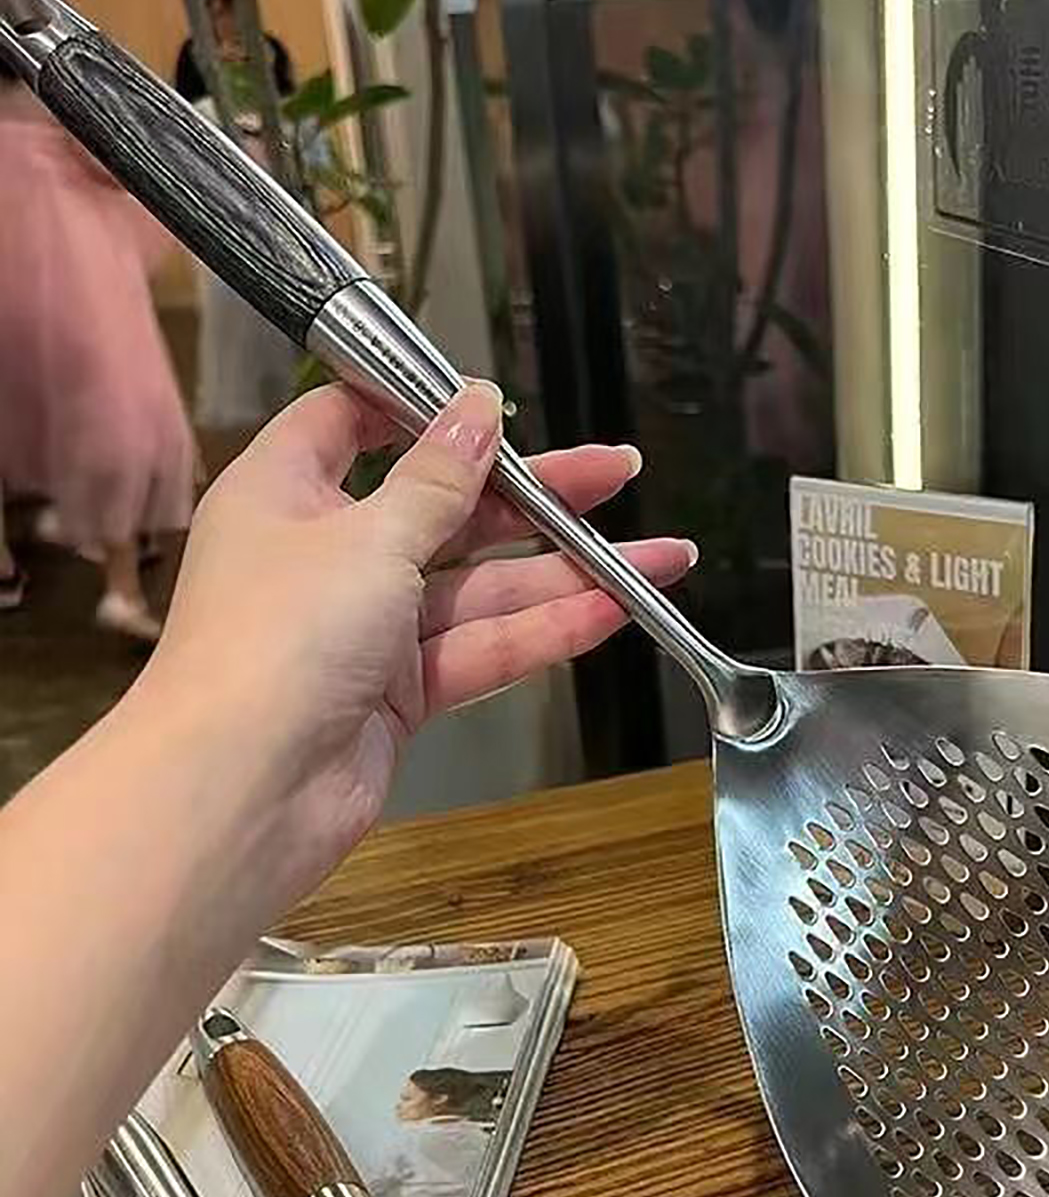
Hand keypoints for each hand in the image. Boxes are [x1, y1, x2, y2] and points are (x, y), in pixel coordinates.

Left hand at [143, 379, 692, 902]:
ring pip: (482, 587)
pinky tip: (615, 613)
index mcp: (287, 492)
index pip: (352, 423)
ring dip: (567, 573)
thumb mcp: (369, 536)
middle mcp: (327, 555)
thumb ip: (439, 475)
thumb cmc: (278, 642)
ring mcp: (368, 629)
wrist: (241, 794)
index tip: (495, 402)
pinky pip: (484, 649)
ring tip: (660, 561)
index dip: (424, 407)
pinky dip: (546, 633)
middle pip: (447, 508)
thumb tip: (477, 405)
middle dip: (538, 497)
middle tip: (619, 473)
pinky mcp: (402, 694)